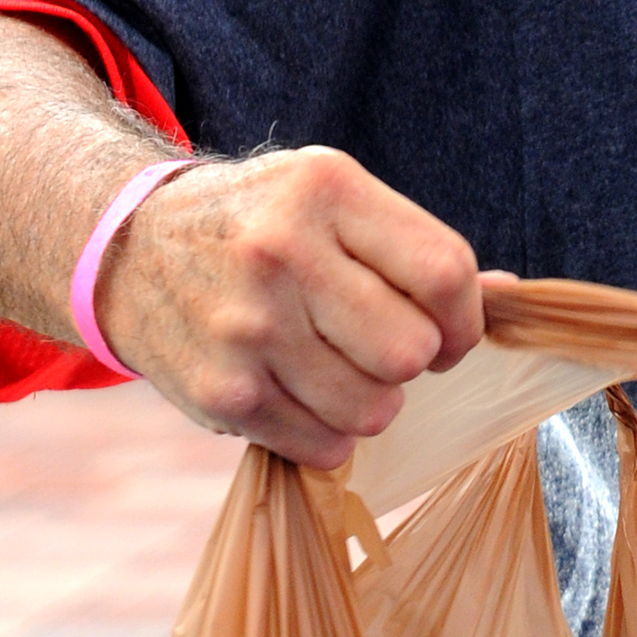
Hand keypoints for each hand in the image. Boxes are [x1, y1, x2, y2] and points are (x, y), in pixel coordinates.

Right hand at [96, 147, 483, 465]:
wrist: (125, 247)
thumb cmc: (258, 224)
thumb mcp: (331, 199)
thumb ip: (415, 248)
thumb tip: (510, 296)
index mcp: (326, 190)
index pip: (444, 273)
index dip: (466, 319)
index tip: (447, 330)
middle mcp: (282, 252)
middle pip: (412, 352)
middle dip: (412, 360)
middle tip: (379, 345)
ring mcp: (247, 327)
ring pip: (376, 409)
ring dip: (371, 401)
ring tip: (333, 366)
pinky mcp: (221, 391)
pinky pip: (326, 446)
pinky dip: (329, 434)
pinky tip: (298, 392)